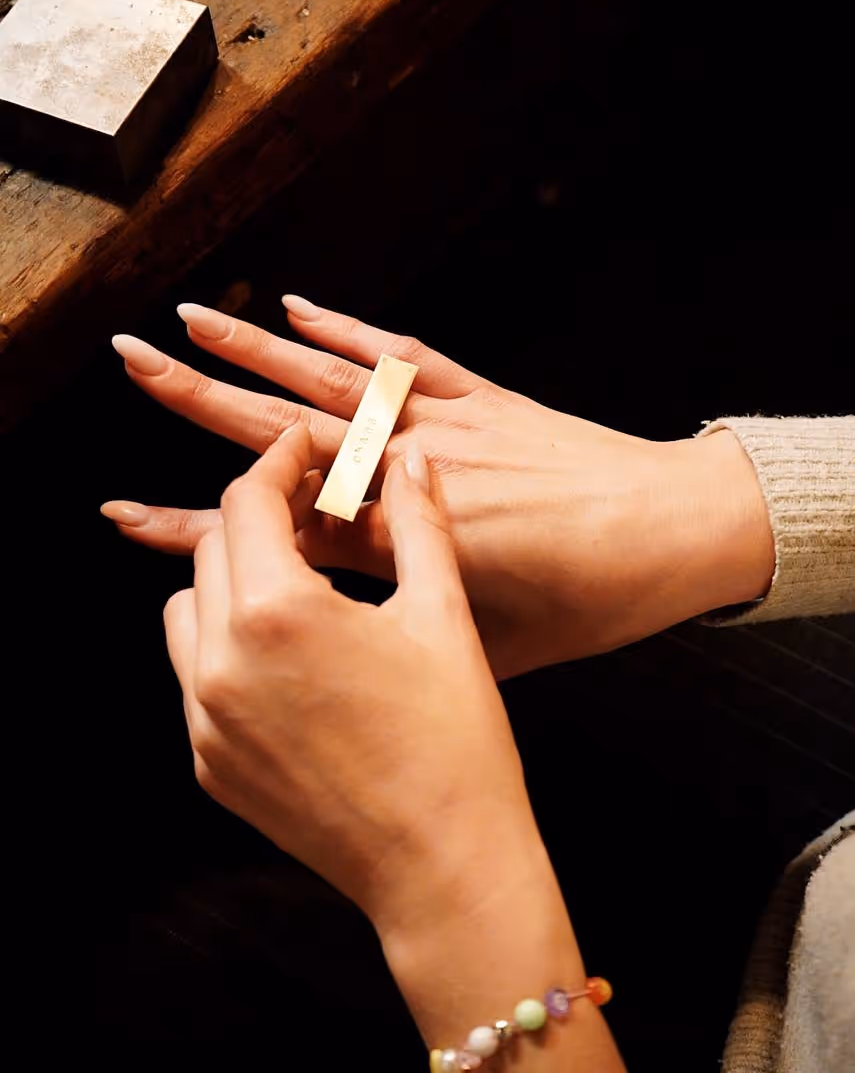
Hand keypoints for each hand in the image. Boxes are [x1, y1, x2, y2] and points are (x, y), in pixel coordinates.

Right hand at [110, 298, 773, 676]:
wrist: (676, 531)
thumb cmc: (588, 603)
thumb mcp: (485, 642)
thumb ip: (404, 626)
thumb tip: (341, 625)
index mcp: (396, 543)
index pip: (273, 529)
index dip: (191, 524)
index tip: (124, 513)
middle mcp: (403, 471)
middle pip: (278, 429)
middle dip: (196, 397)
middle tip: (132, 362)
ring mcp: (440, 422)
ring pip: (327, 380)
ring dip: (252, 347)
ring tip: (189, 319)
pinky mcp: (481, 395)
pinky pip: (400, 357)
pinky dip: (347, 330)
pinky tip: (300, 307)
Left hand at [162, 423, 623, 1067]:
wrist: (445, 866)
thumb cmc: (454, 740)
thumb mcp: (443, 613)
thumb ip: (418, 521)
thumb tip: (410, 458)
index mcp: (276, 613)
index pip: (249, 500)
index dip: (281, 462)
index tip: (310, 451)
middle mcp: (221, 662)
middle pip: (214, 548)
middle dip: (261, 515)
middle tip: (317, 509)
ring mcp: (206, 720)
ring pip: (190, 609)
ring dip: (234, 579)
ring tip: (301, 582)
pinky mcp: (210, 764)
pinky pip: (196, 676)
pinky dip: (229, 646)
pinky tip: (293, 656)